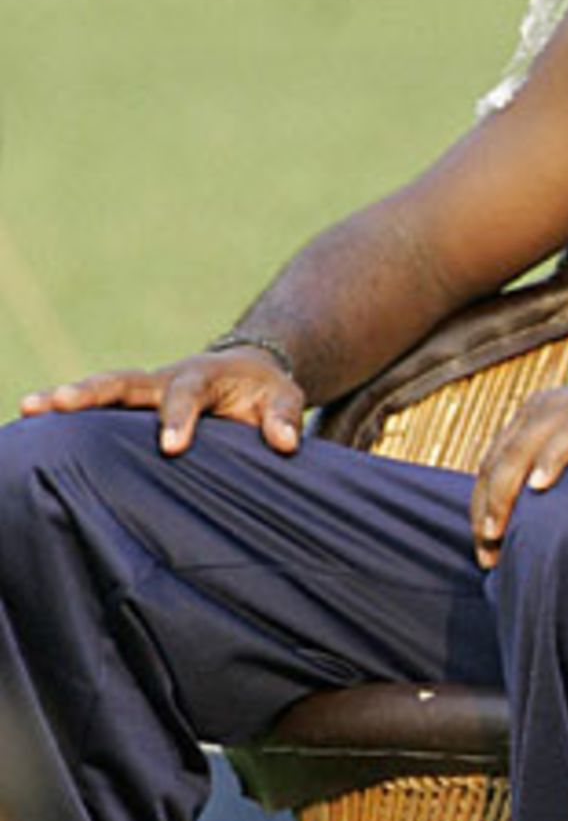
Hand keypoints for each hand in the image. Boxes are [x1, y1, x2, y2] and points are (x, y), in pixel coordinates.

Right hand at [19, 345, 304, 455]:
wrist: (244, 373)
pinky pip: (97, 410)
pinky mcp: (130, 408)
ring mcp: (142, 392)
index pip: (187, 394)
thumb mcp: (284, 398)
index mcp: (203, 376)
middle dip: (94, 392)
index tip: (172, 447)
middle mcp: (165, 379)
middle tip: (62, 403)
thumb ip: (284, 418)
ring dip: (66, 398)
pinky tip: (30, 424)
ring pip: (102, 391)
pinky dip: (65, 414)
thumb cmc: (264, 393)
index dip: (179, 418)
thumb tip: (286, 443)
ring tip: (28, 407)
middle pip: (125, 381)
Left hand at [470, 364, 567, 568]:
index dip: (480, 506)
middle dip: (486, 508)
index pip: (491, 464)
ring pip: (521, 450)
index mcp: (533, 415)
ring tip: (498, 532)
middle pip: (498, 461)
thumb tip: (541, 516)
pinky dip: (550, 460)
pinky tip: (539, 487)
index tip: (484, 548)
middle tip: (486, 551)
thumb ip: (559, 466)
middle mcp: (543, 407)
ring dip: (505, 493)